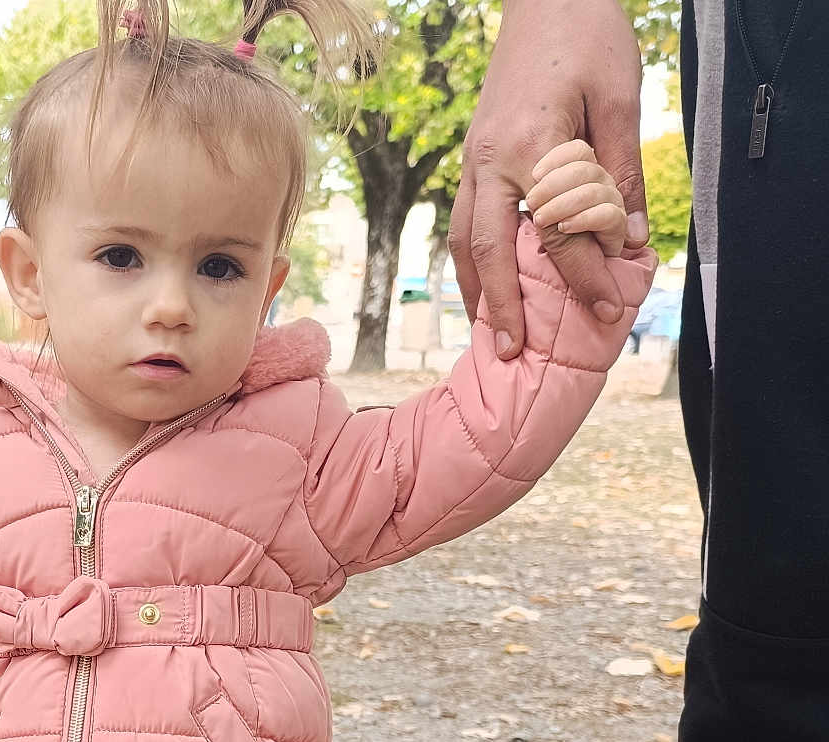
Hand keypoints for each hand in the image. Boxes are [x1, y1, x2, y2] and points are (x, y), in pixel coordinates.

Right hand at [449, 0, 647, 358]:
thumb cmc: (587, 36)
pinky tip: (485, 284)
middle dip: (501, 305)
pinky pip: (464, 221)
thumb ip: (619, 173)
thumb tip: (630, 240)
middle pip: (489, 249)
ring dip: (475, 291)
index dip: (584, 274)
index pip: (558, 229)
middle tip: (511, 354)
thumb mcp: (620, 98)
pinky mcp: (473, 156)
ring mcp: (473, 159)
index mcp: (529, 145)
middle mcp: (489, 160)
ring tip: (489, 332)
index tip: (606, 309)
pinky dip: (473, 260)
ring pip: (464, 240)